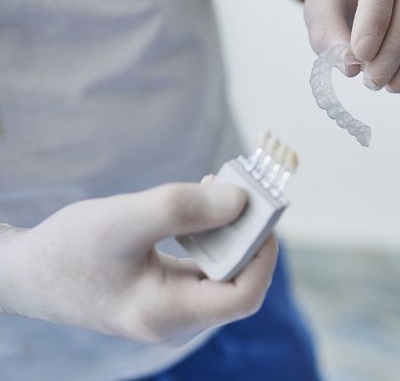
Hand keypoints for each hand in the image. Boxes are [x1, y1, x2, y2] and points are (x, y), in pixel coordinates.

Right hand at [0, 179, 276, 343]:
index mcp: (168, 315)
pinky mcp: (168, 294)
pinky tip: (201, 206)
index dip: (263, 253)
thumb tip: (241, 201)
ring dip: (230, 231)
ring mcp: (173, 310)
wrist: (27, 273)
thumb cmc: (68, 249)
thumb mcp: (123, 220)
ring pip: (224, 272)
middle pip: (238, 282)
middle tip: (241, 190)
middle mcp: (177, 321)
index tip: (261, 211)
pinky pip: (206, 267)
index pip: (244, 295)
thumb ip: (182, 208)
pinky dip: (210, 236)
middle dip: (247, 235)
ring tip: (218, 188)